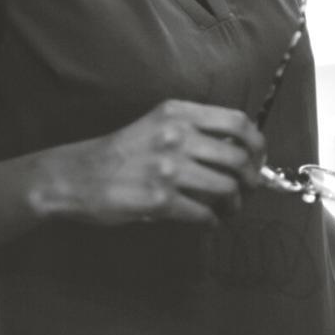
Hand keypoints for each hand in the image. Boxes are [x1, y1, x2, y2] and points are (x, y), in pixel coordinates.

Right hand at [35, 99, 264, 226]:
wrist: (76, 175)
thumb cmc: (121, 151)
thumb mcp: (157, 125)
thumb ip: (194, 132)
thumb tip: (238, 152)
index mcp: (178, 113)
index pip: (237, 122)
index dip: (257, 143)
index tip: (259, 158)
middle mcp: (176, 136)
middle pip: (238, 157)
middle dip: (251, 178)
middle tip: (248, 189)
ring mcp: (168, 168)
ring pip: (226, 187)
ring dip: (234, 203)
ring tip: (229, 209)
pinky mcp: (159, 199)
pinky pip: (202, 213)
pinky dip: (211, 221)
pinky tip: (208, 222)